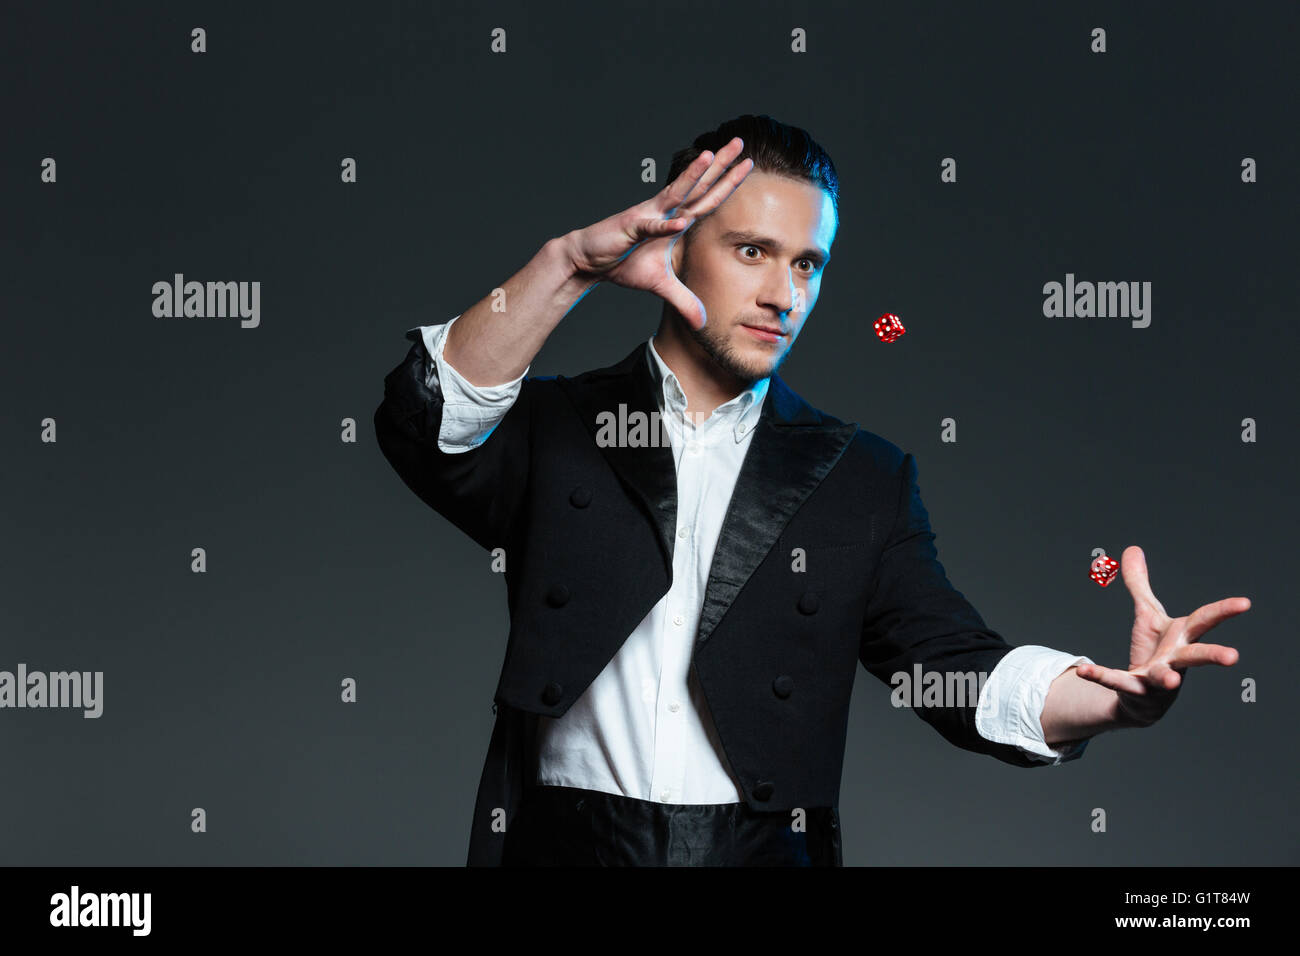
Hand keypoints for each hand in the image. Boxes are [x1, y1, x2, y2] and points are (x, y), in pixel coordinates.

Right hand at [560, 136, 753, 329]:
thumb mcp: (660, 285)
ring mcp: (648, 216)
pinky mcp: (630, 228)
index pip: (707, 198)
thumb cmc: (623, 264)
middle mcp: (664, 211)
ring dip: (693, 176)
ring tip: (711, 156)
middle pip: (698, 185)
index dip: (727, 181)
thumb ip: (684, 300)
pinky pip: (650, 226)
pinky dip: (665, 225)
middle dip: (719, 164)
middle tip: (739, 142)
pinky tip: (680, 221)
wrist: (589, 260)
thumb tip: (702, 322)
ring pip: (675, 193)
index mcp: (674, 219)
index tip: (747, 163)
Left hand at [1074, 545, 1248, 726]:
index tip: (1245, 603)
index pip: (1205, 620)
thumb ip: (1139, 584)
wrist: (1142, 697)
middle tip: (1233, 657)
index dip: (1224, 610)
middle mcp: (1175, 659)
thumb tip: (1132, 548)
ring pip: (1165, 678)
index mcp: (1182, 637)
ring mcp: (1157, 678)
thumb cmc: (1153, 652)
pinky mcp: (1134, 690)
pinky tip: (1084, 671)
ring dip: (1167, 678)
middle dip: (1214, 655)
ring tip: (1171, 680)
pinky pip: (1117, 682)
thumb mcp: (1146, 614)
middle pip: (1197, 655)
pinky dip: (1100, 676)